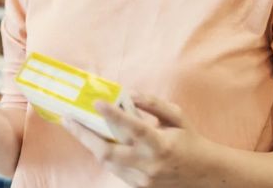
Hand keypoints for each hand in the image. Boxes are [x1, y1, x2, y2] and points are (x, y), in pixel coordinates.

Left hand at [63, 93, 212, 186]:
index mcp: (161, 144)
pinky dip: (106, 155)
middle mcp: (150, 164)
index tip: (97, 102)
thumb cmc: (189, 140)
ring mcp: (143, 179)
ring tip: (78, 127)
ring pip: (107, 162)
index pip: (134, 128)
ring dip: (91, 144)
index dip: (114, 115)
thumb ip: (153, 104)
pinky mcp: (140, 187)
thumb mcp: (176, 117)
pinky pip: (115, 170)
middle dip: (84, 135)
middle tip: (68, 119)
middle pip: (108, 152)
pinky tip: (98, 141)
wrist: (204, 175)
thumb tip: (129, 94)